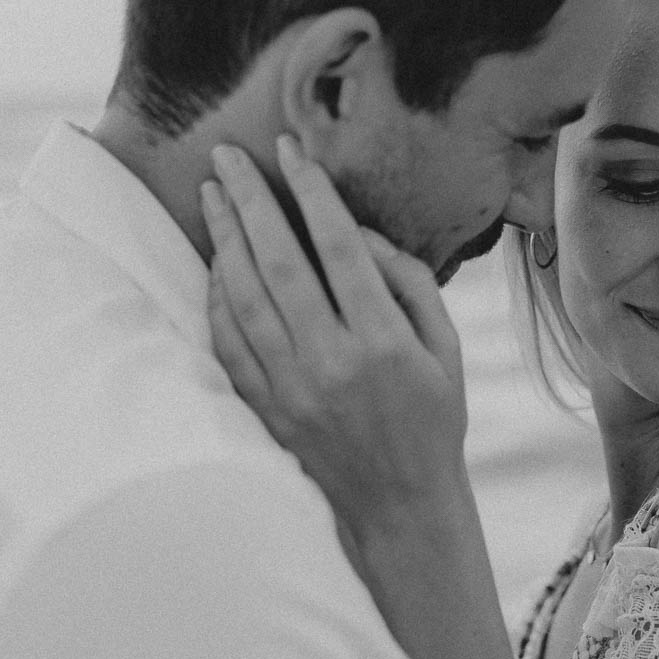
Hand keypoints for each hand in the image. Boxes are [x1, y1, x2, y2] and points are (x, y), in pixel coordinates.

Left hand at [203, 136, 469, 545]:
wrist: (399, 507)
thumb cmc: (432, 421)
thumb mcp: (446, 350)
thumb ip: (409, 284)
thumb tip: (359, 234)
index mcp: (384, 342)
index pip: (339, 248)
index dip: (311, 193)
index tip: (291, 151)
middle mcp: (333, 362)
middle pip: (279, 263)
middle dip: (250, 201)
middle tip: (228, 155)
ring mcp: (292, 389)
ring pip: (244, 299)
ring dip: (224, 240)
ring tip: (212, 194)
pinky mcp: (266, 410)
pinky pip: (229, 343)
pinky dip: (218, 298)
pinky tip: (217, 262)